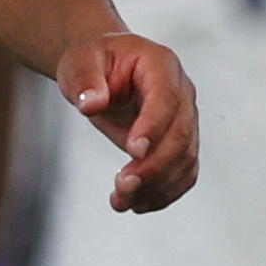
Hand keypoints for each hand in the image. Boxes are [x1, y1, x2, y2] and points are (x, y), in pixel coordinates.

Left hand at [57, 28, 197, 210]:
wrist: (105, 69)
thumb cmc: (94, 61)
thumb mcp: (80, 61)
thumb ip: (86, 80)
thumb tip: (91, 103)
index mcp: (161, 65)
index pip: (166, 98)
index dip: (153, 126)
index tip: (133, 151)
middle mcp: (182, 92)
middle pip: (181, 134)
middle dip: (155, 165)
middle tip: (122, 184)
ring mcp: (185, 119)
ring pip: (185, 159)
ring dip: (157, 186)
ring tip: (121, 200)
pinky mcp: (179, 143)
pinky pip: (183, 173)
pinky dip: (163, 193)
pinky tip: (135, 204)